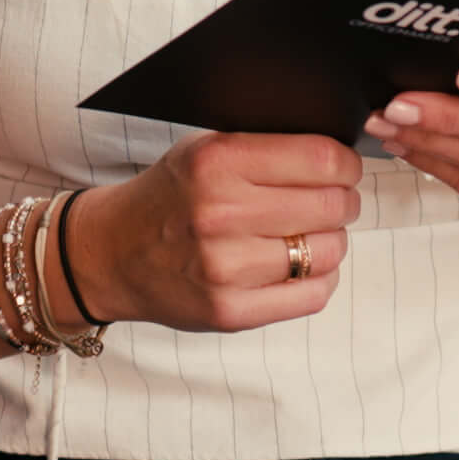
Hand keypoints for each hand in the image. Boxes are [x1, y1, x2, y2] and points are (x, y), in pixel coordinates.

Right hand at [79, 132, 361, 333]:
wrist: (112, 252)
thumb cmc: (169, 197)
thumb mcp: (204, 149)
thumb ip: (265, 148)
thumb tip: (340, 155)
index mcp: (217, 162)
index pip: (321, 159)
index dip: (346, 165)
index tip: (344, 169)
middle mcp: (220, 213)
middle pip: (331, 205)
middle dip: (344, 201)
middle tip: (335, 200)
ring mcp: (224, 267)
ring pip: (328, 251)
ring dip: (331, 241)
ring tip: (310, 234)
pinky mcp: (229, 311)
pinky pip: (312, 296)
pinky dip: (318, 279)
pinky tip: (299, 266)